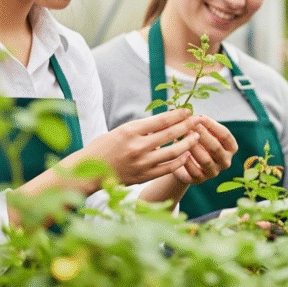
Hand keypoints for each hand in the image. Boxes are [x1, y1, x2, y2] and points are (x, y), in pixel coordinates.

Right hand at [70, 108, 201, 185]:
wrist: (88, 172)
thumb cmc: (104, 147)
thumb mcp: (121, 131)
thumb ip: (143, 128)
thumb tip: (168, 121)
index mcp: (130, 131)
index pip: (162, 120)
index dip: (178, 114)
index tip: (188, 110)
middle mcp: (137, 146)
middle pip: (170, 134)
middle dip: (188, 125)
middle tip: (199, 119)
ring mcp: (141, 163)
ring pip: (174, 152)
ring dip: (188, 143)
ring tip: (196, 136)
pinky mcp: (143, 176)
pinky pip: (168, 168)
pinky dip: (180, 161)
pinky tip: (186, 154)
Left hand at [172, 116, 238, 184]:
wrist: (184, 162)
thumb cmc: (196, 142)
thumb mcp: (202, 133)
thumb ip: (201, 125)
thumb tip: (192, 114)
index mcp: (231, 148)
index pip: (225, 135)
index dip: (212, 125)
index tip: (200, 116)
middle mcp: (225, 161)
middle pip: (216, 148)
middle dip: (202, 135)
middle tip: (190, 126)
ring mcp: (214, 172)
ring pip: (205, 160)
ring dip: (194, 147)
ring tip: (183, 137)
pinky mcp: (200, 180)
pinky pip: (194, 171)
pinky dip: (187, 162)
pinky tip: (180, 153)